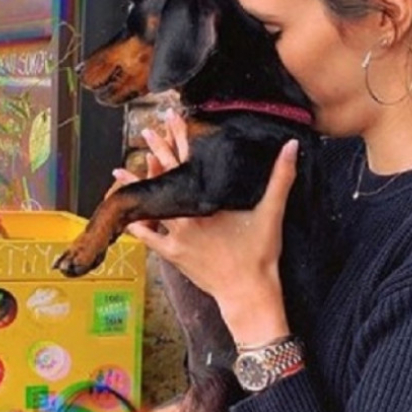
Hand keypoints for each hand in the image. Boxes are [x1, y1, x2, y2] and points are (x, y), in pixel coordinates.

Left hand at [120, 110, 297, 344]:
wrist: (247, 293)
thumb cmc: (260, 255)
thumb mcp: (272, 213)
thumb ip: (281, 178)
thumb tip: (291, 146)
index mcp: (209, 201)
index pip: (190, 161)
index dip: (180, 138)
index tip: (171, 119)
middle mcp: (188, 217)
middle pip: (168, 177)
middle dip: (157, 151)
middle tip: (147, 130)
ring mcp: (177, 236)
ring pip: (152, 205)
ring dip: (138, 186)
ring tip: (120, 170)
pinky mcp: (172, 255)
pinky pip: (147, 237)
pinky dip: (135, 223)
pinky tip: (123, 213)